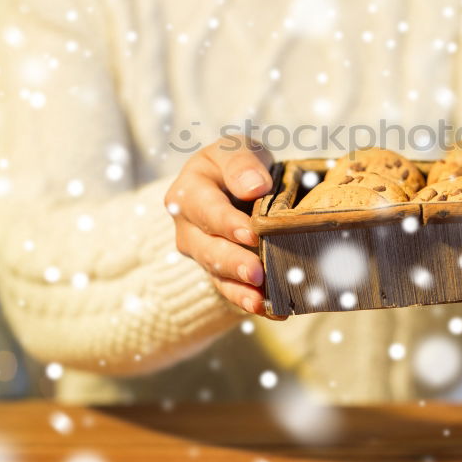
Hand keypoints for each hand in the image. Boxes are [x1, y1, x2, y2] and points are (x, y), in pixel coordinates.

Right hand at [164, 136, 276, 315]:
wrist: (242, 186)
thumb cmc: (238, 165)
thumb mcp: (238, 150)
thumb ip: (242, 164)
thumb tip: (254, 187)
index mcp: (187, 192)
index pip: (205, 209)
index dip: (227, 223)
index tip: (251, 234)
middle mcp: (187, 227)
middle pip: (206, 248)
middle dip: (232, 262)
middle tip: (256, 272)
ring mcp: (202, 253)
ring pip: (216, 274)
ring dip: (239, 288)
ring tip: (261, 300)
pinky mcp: (219, 273)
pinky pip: (230, 291)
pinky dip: (249, 301)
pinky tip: (274, 311)